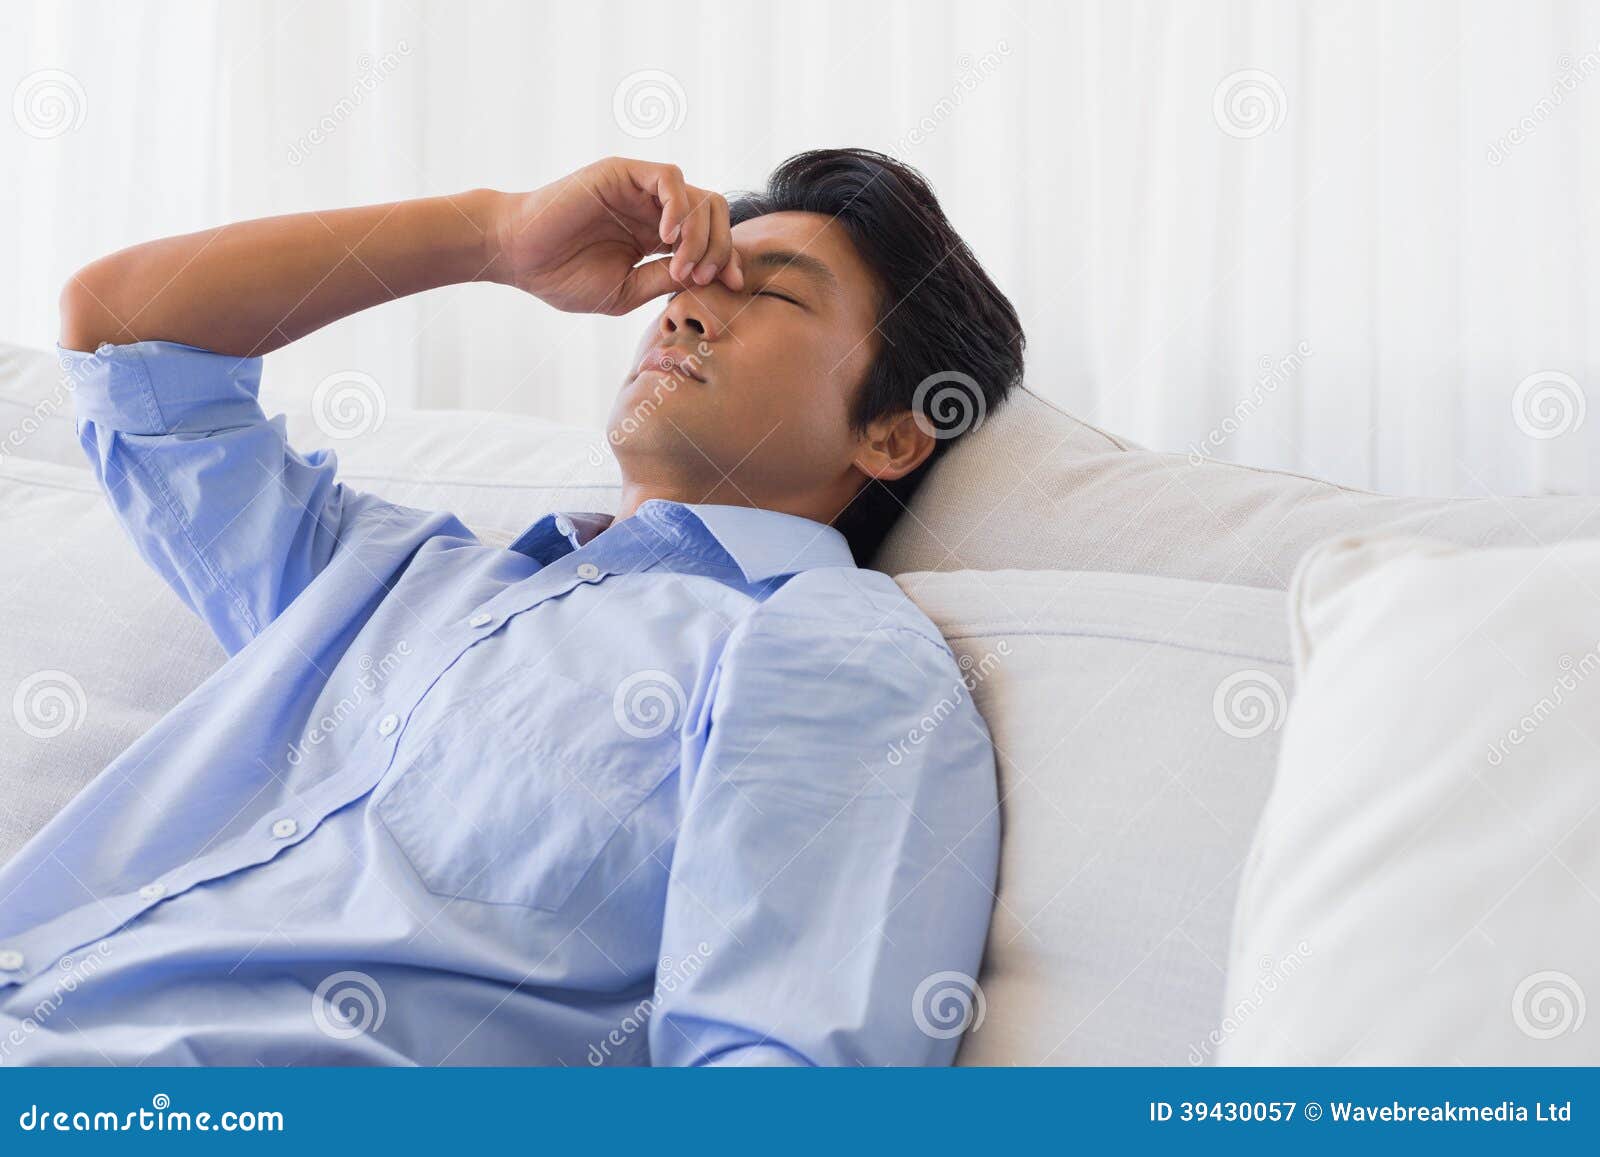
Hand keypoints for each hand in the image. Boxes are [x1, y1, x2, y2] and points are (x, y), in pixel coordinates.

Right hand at [488, 157, 744, 315]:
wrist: (518, 256)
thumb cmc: (563, 277)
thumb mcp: (625, 290)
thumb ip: (665, 280)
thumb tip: (707, 277)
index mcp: (657, 238)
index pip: (711, 239)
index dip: (728, 260)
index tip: (732, 287)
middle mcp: (655, 210)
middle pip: (716, 214)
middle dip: (723, 247)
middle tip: (707, 278)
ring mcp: (641, 189)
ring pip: (700, 197)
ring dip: (701, 235)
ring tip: (682, 266)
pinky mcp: (624, 172)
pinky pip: (670, 178)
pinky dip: (680, 206)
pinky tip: (667, 236)